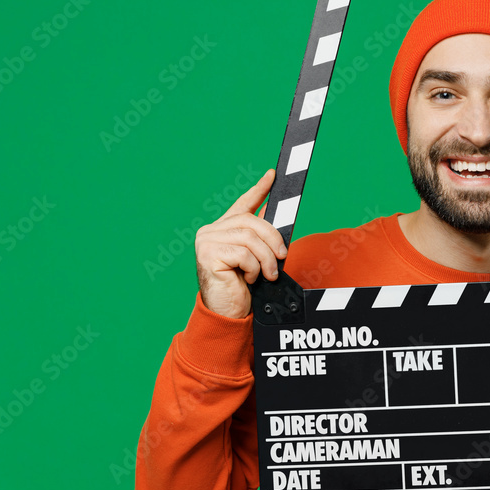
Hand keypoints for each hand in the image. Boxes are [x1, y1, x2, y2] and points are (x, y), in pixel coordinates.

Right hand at [194, 169, 286, 318]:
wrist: (227, 313)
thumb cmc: (241, 288)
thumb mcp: (256, 259)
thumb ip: (261, 239)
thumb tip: (277, 219)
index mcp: (223, 229)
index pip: (243, 204)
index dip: (259, 189)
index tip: (273, 175)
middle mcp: (211, 231)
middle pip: (252, 222)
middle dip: (273, 239)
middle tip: (282, 256)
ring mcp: (207, 241)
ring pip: (250, 238)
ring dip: (266, 259)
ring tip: (268, 274)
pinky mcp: (208, 254)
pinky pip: (244, 253)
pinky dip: (254, 268)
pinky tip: (250, 278)